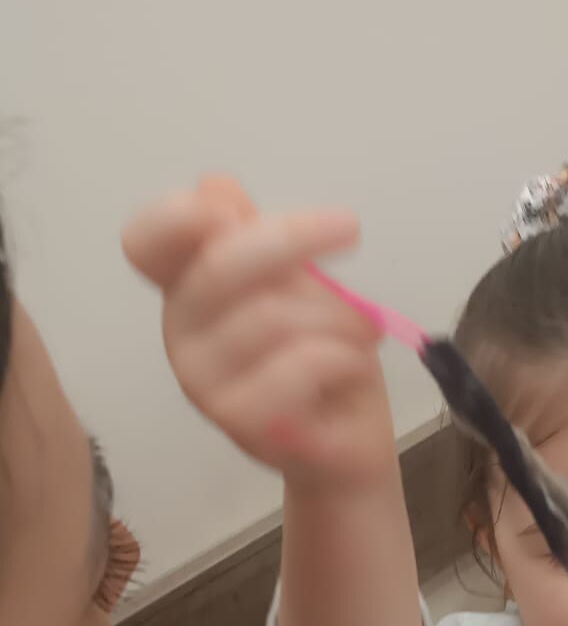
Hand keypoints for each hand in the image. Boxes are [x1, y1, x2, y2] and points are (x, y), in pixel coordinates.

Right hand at [122, 176, 397, 486]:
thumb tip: (214, 188)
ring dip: (337, 313)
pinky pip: (299, 366)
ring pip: (272, 315)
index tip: (234, 209)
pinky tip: (353, 364)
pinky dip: (342, 356)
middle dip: (293, 238)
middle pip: (218, 264)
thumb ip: (255, 237)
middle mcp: (182, 334)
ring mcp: (203, 383)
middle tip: (348, 228)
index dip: (177, 216)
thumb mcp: (297, 281)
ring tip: (364, 328)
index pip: (145, 243)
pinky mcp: (240, 423)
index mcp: (187, 289)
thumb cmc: (322, 354)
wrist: (350, 438)